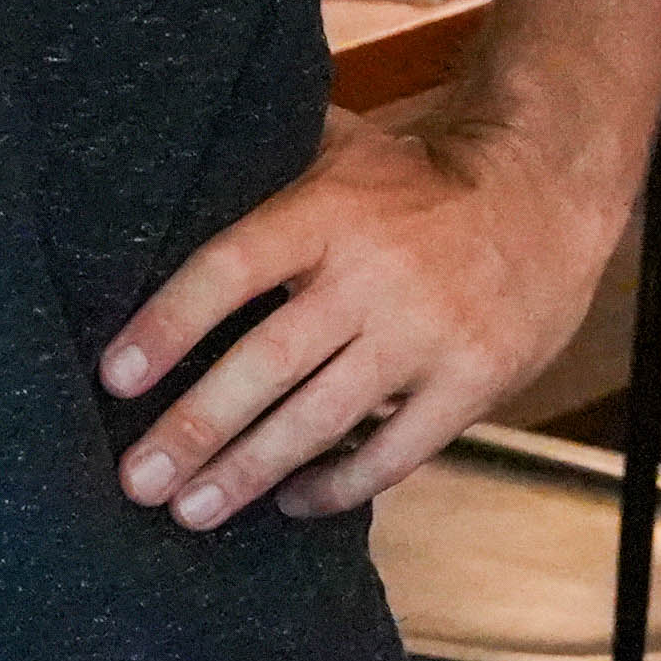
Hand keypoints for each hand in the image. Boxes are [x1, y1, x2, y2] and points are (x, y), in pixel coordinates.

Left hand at [99, 100, 637, 530]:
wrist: (545, 195)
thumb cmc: (420, 181)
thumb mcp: (343, 150)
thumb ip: (268, 173)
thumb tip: (170, 183)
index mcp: (327, 211)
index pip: (228, 270)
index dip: (167, 323)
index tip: (115, 377)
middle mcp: (371, 275)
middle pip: (264, 362)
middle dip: (194, 429)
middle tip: (136, 481)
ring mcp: (425, 335)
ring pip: (320, 418)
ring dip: (249, 471)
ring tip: (192, 510)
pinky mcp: (471, 382)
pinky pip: (394, 451)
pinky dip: (338, 484)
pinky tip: (291, 501)